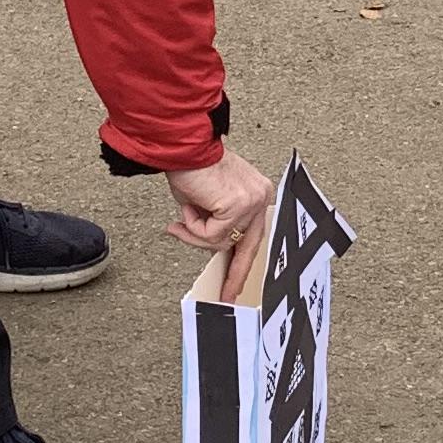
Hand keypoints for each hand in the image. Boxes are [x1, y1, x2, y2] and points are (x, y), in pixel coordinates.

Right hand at [166, 147, 275, 302]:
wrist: (182, 148)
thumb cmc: (191, 167)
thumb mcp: (205, 204)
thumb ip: (213, 225)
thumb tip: (206, 245)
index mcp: (257, 194)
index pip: (254, 236)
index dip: (243, 262)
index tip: (237, 284)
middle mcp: (261, 197)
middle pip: (248, 246)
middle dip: (235, 274)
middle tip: (226, 295)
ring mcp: (252, 201)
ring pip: (221, 242)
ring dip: (195, 232)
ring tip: (184, 213)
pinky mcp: (238, 205)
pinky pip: (211, 235)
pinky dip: (193, 226)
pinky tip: (188, 207)